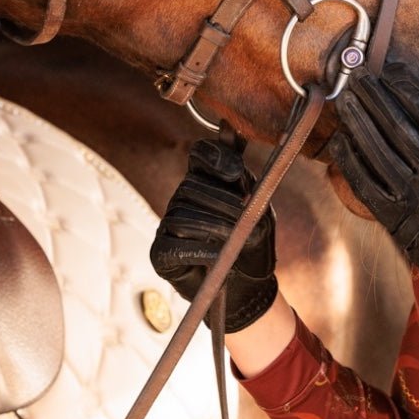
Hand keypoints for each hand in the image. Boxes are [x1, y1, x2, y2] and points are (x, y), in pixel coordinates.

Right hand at [151, 136, 277, 332]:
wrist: (251, 289)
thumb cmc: (253, 244)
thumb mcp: (257, 206)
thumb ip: (242, 175)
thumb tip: (229, 129)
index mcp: (205, 182)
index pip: (200, 154)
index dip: (215, 158)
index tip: (236, 173)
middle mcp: (182, 199)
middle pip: (192, 187)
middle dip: (224, 202)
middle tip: (248, 218)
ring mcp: (168, 226)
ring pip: (183, 215)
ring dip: (215, 228)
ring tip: (235, 242)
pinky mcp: (161, 253)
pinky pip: (175, 245)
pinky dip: (200, 250)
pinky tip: (216, 256)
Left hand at [328, 63, 418, 325]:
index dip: (405, 91)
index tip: (389, 72)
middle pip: (396, 126)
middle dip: (374, 98)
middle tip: (357, 77)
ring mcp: (410, 197)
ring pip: (376, 150)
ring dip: (357, 122)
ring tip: (344, 100)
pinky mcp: (392, 217)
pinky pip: (365, 184)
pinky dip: (349, 161)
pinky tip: (338, 141)